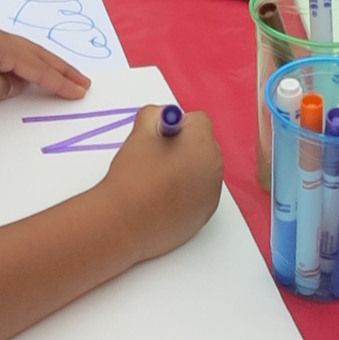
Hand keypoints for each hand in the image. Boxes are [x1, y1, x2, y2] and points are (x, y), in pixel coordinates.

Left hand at [0, 24, 86, 105]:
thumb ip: (0, 87)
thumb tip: (12, 85)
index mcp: (0, 44)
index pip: (37, 65)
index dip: (60, 79)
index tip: (81, 90)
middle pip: (34, 55)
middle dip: (59, 69)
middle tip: (82, 82)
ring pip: (18, 55)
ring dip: (40, 67)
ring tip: (59, 78)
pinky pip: (1, 59)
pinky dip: (17, 68)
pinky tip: (16, 78)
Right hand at [95, 103, 223, 264]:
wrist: (124, 224)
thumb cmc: (132, 176)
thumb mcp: (140, 132)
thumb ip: (154, 114)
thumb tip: (163, 117)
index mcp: (202, 144)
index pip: (198, 121)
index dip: (178, 125)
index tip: (160, 138)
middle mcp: (214, 168)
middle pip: (203, 145)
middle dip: (185, 147)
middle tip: (158, 159)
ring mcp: (211, 194)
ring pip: (202, 170)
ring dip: (187, 169)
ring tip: (158, 182)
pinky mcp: (204, 216)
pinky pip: (200, 193)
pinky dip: (187, 192)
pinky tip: (163, 200)